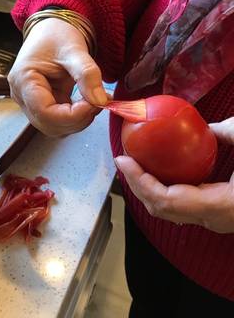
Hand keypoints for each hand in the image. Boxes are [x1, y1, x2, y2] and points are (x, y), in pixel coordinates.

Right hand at [8, 18, 107, 135]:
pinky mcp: (40, 105)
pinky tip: (86, 103)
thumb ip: (87, 74)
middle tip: (98, 103)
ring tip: (93, 101)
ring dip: (76, 121)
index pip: (44, 113)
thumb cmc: (57, 35)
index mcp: (24, 80)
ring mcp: (29, 103)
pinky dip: (75, 117)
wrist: (51, 30)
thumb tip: (100, 102)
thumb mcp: (74, 50)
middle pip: (48, 125)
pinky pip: (57, 121)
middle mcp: (21, 96)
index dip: (71, 116)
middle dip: (76, 120)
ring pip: (53, 127)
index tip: (94, 104)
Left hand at [115, 117, 233, 232]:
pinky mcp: (213, 216)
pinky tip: (155, 172)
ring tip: (132, 166)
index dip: (139, 181)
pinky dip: (159, 190)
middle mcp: (211, 219)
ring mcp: (212, 220)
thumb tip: (205, 127)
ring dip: (144, 189)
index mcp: (218, 206)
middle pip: (159, 207)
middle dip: (135, 185)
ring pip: (166, 210)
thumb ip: (228, 133)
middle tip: (123, 161)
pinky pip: (177, 206)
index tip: (123, 161)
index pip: (164, 199)